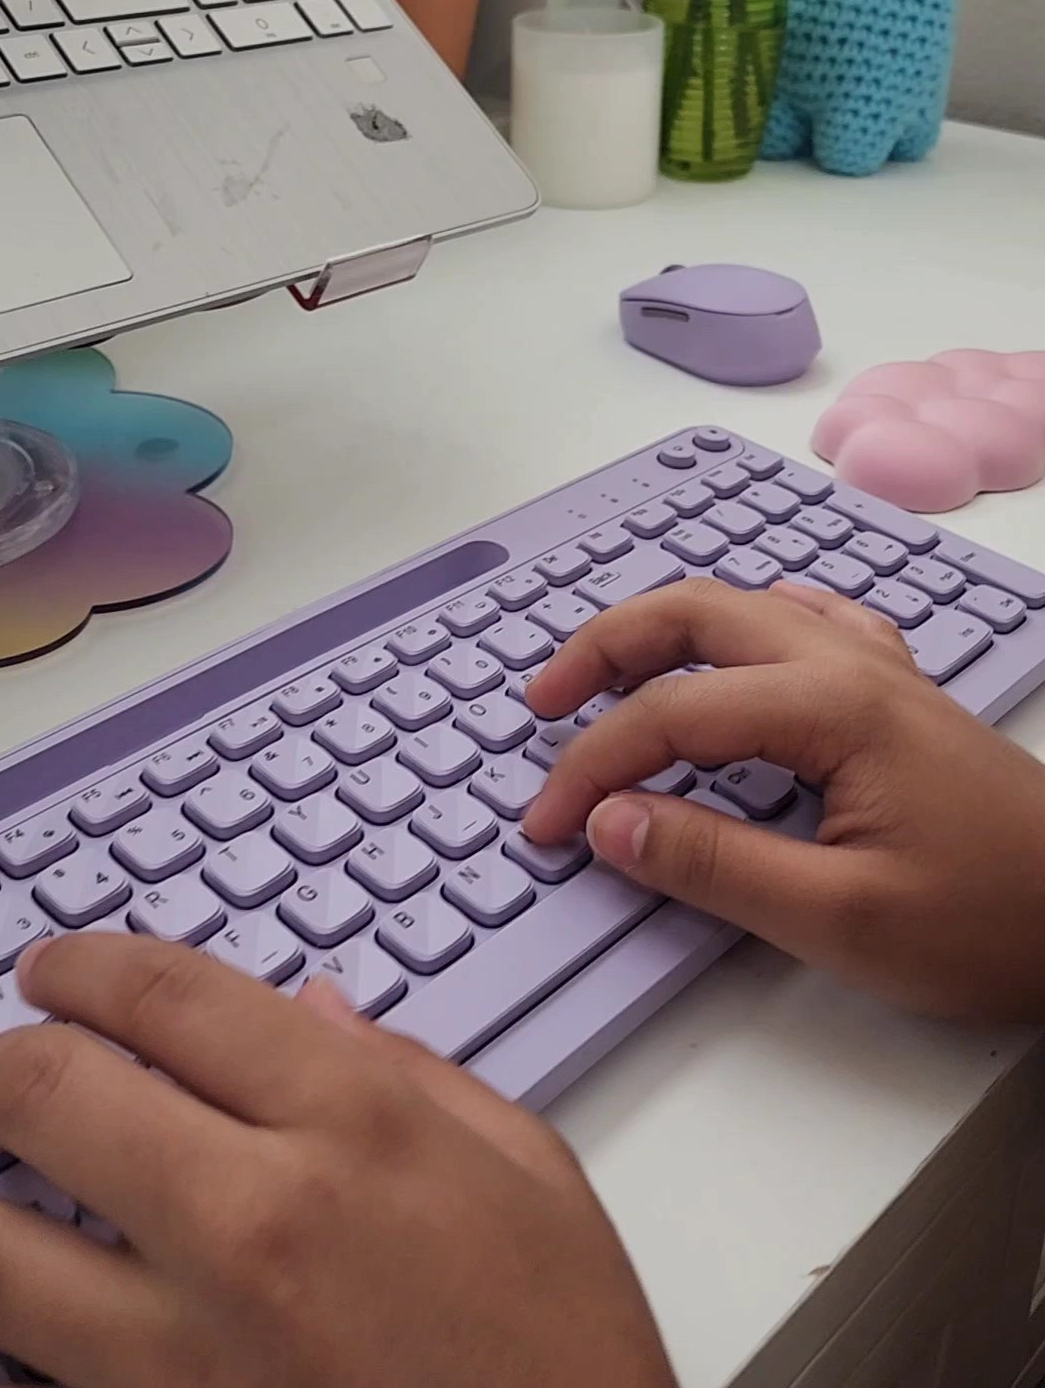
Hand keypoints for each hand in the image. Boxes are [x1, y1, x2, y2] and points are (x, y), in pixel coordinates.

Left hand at [0, 936, 674, 1387]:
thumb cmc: (564, 1348)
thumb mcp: (528, 1167)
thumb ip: (410, 1069)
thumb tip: (309, 1009)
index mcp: (353, 1126)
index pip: (164, 997)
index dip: (84, 964)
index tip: (55, 968)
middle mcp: (252, 1224)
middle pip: (46, 1095)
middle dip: (8, 1062)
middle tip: (16, 1064)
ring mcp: (187, 1354)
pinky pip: (33, 1373)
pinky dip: (14, 1324)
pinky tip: (45, 1294)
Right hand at [524, 578, 1044, 1021]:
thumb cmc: (989, 924)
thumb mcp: (840, 918)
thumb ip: (712, 865)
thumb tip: (609, 823)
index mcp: (830, 705)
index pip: (671, 713)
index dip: (593, 766)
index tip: (547, 826)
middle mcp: (848, 662)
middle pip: (696, 614)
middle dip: (605, 648)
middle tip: (543, 702)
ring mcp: (877, 668)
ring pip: (743, 609)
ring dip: (663, 633)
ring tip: (606, 678)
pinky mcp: (896, 693)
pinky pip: (802, 623)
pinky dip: (740, 630)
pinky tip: (731, 653)